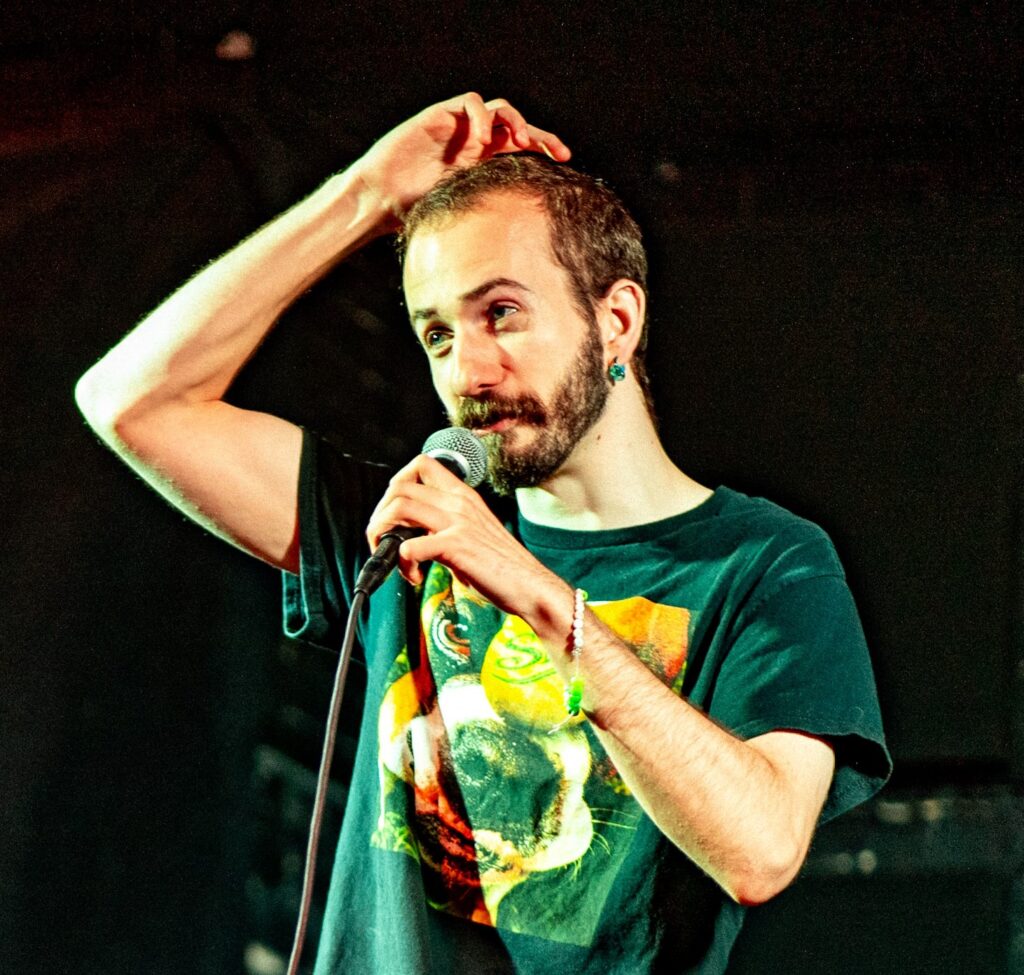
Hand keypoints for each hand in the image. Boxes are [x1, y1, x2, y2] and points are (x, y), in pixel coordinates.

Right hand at [351, 92, 570, 229]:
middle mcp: (474, 142)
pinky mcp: (440, 116)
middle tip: (557, 152)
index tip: (565, 164)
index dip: (544, 151)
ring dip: (514, 121)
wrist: (380, 198)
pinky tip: (483, 140)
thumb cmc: (414, 212)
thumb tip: (520, 250)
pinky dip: (482, 116)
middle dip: (541, 135)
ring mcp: (458, 127)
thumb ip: (485, 218)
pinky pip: (470, 103)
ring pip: (499, 109)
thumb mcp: (461, 216)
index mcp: (482, 163)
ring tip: (517, 141)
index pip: (521, 150)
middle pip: (517, 127)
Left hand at [365, 454, 569, 625]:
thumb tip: (411, 534)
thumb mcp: (473, 532)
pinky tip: (414, 577)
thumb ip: (445, 526)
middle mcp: (459, 502)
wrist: (531, 587)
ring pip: (399, 508)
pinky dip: (402, 565)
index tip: (394, 513)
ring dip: (382, 534)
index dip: (397, 483)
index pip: (421, 464)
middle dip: (379, 515)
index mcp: (464, 495)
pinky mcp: (456, 547)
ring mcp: (458, 522)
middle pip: (399, 486)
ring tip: (391, 557)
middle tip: (384, 541)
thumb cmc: (503, 566)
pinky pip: (409, 547)